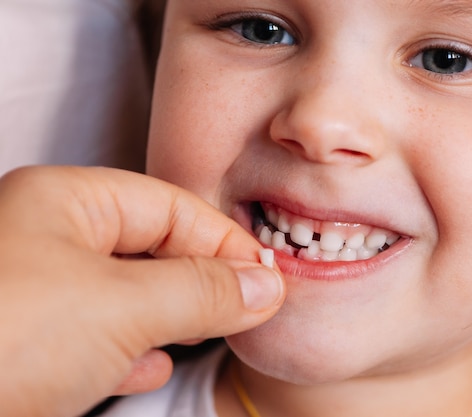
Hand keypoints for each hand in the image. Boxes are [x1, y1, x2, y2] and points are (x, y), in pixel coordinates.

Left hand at [0, 166, 284, 416]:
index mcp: (64, 202)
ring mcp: (33, 291)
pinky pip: (93, 333)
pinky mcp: (23, 343)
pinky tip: (148, 365)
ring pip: (124, 292)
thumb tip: (264, 286)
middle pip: (148, 246)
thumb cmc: (2, 339)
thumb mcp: (121, 307)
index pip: (170, 207)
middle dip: (199, 278)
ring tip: (210, 332)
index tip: (266, 278)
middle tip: (247, 307)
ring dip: (170, 314)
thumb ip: (201, 291)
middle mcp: (45, 238)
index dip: (224, 240)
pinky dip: (130, 347)